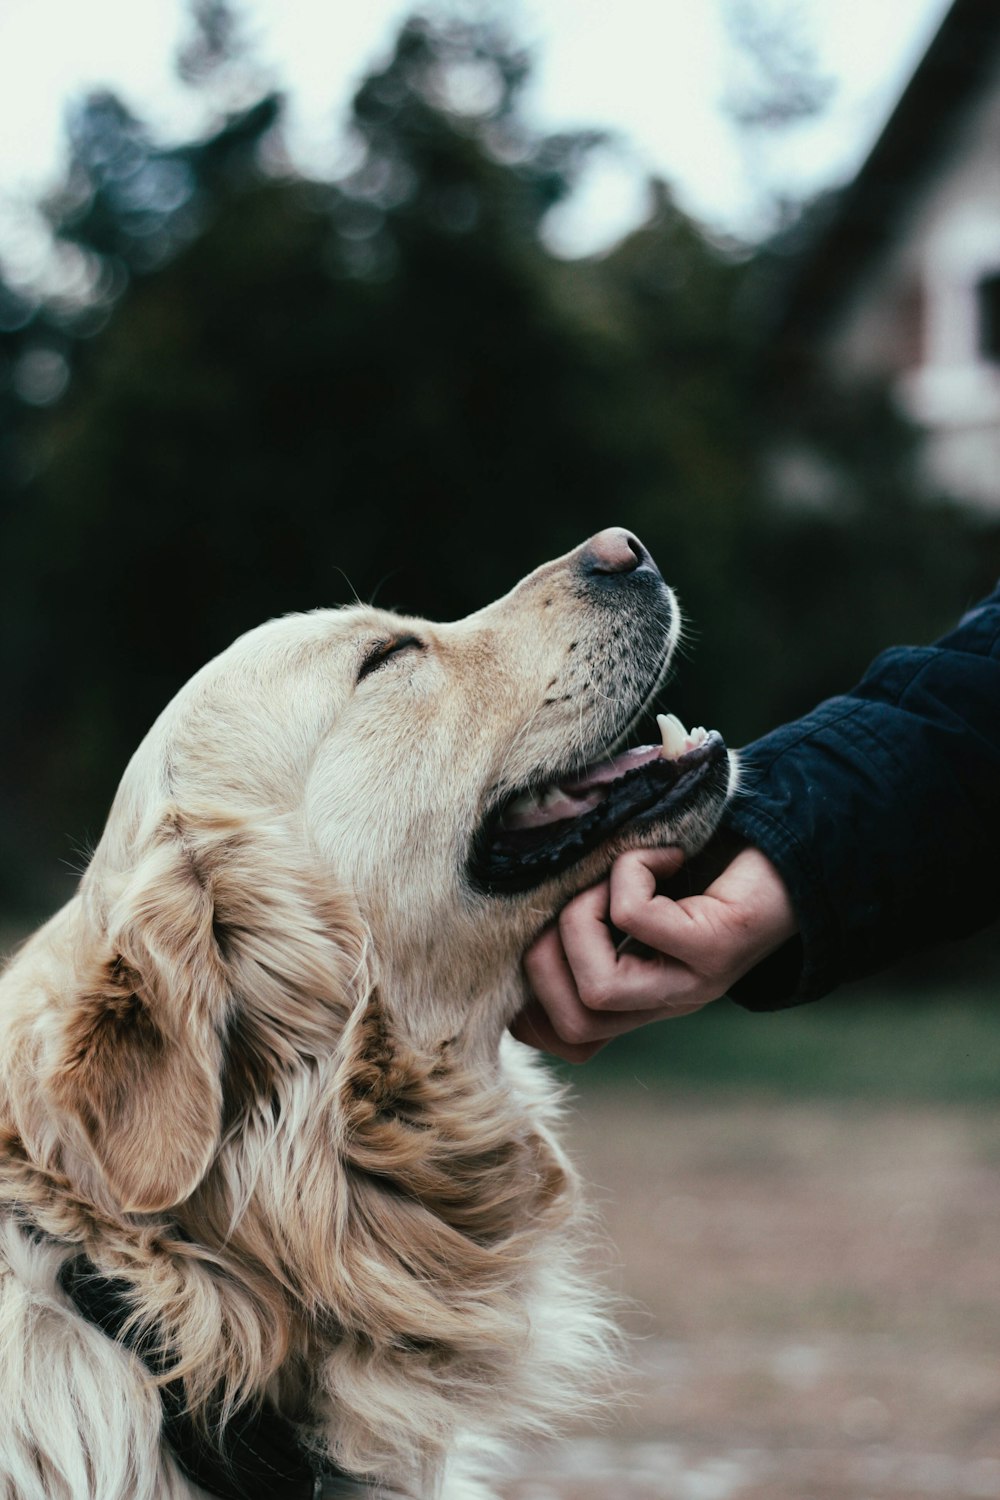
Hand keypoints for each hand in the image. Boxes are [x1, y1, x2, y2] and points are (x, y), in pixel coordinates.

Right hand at [513, 845, 797, 1061]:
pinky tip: (663, 854)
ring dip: (579, 919)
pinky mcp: (717, 946)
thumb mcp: (642, 901)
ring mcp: (694, 980)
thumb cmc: (710, 868)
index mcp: (643, 998)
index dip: (533, 1007)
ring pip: (598, 989)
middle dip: (543, 956)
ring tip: (610, 879)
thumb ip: (593, 918)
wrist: (796, 848)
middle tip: (572, 898)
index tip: (531, 941)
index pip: (573, 1043)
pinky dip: (629, 871)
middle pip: (573, 1022)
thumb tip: (518, 903)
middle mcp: (667, 1000)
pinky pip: (636, 917)